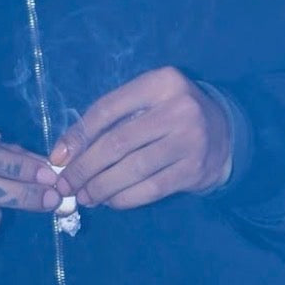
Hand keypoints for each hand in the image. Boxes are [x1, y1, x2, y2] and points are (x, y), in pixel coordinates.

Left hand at [49, 67, 231, 209]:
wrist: (225, 133)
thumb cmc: (173, 115)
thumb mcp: (148, 101)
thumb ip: (113, 118)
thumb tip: (67, 152)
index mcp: (161, 82)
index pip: (108, 109)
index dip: (78, 135)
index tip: (58, 157)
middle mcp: (179, 109)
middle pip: (118, 142)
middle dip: (85, 167)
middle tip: (67, 184)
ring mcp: (190, 141)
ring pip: (133, 169)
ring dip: (102, 187)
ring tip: (85, 196)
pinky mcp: (195, 169)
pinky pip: (151, 188)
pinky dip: (125, 198)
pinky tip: (111, 201)